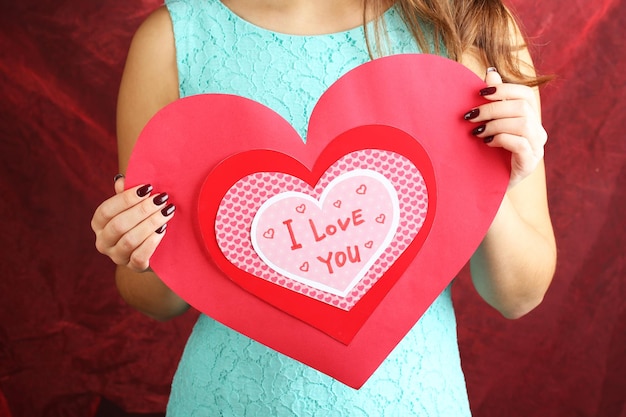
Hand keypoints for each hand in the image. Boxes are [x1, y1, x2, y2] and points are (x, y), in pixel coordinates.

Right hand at [91, 175, 175, 270]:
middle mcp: (103, 242)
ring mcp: (117, 257)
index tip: (148, 188)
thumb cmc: (142, 220)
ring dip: (151, 223)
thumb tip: (121, 180)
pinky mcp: (133, 268)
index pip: (106, 210)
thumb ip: (126, 194)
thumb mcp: (134, 206)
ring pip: (129, 240)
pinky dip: (152, 242)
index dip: (126, 198)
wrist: (156, 249)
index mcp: (99, 224)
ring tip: (168, 211)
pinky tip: (163, 230)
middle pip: (119, 225)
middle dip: (142, 210)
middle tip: (162, 199)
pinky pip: (139, 257)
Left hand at [463, 68, 547, 188]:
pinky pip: (520, 144)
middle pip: (522, 107)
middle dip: (492, 109)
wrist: (487, 186)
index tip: (479, 93)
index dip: (504, 90)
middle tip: (470, 116)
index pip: (525, 94)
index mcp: (530, 118)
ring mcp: (537, 148)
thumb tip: (490, 73)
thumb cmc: (486, 153)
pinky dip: (501, 139)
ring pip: (522, 124)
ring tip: (476, 131)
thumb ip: (491, 101)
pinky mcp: (530, 163)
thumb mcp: (487, 124)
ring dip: (495, 124)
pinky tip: (487, 142)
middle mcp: (537, 132)